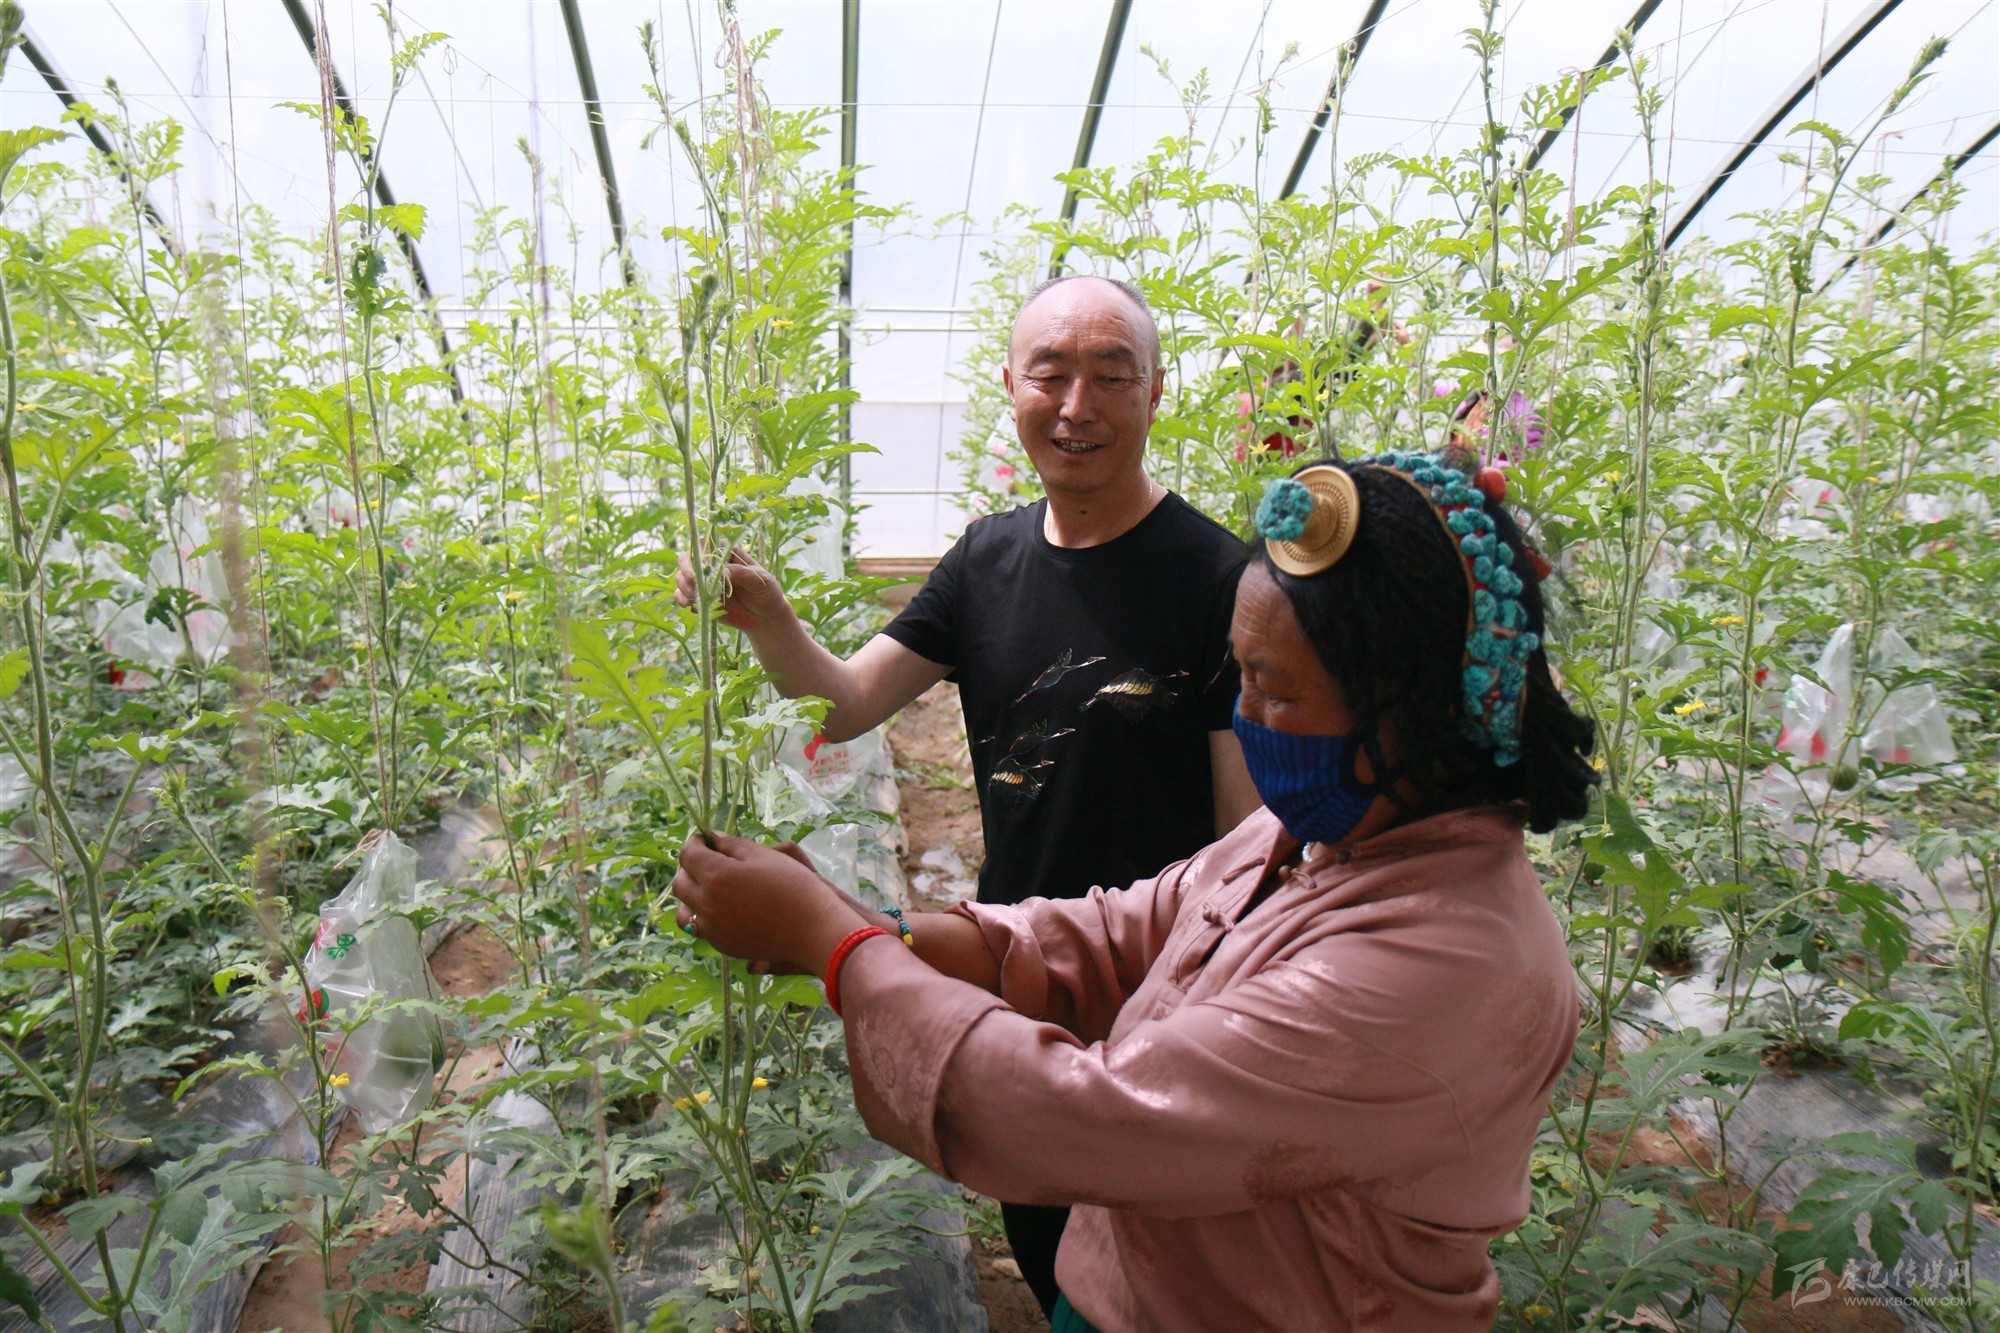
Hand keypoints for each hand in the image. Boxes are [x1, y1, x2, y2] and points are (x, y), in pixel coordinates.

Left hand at [673, 834, 873, 972]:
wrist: (813, 929)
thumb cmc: (793, 885)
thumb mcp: (764, 855)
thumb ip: (732, 845)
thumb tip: (712, 839)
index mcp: (715, 876)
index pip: (687, 854)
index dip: (694, 843)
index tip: (706, 840)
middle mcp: (706, 904)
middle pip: (679, 883)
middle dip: (690, 868)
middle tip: (709, 861)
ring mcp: (713, 929)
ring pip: (684, 912)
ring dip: (691, 897)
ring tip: (711, 890)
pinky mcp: (723, 946)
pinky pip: (702, 929)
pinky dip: (705, 917)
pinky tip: (726, 910)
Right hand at [674, 548, 789, 632]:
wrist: (765, 617)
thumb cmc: (766, 592)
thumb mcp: (761, 580)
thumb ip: (742, 574)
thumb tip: (721, 572)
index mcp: (727, 553)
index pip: (706, 544)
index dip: (701, 553)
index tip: (705, 567)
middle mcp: (711, 564)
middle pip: (687, 558)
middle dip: (687, 569)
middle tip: (693, 582)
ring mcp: (703, 581)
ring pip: (681, 576)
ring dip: (683, 585)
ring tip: (695, 597)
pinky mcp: (699, 597)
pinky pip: (681, 595)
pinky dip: (681, 599)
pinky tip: (690, 605)